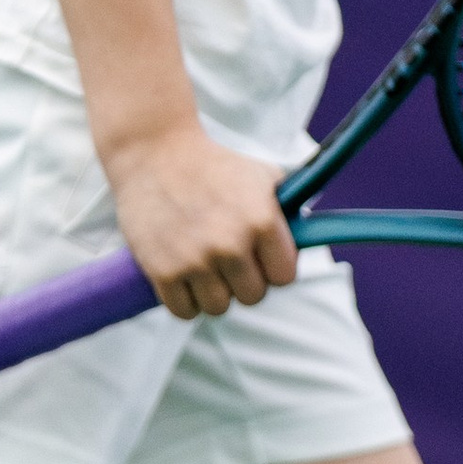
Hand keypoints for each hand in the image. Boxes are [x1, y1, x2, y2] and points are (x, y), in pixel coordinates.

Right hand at [106, 124, 297, 319]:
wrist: (153, 152)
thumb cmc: (213, 165)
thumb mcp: (262, 176)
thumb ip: (287, 210)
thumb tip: (309, 235)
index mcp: (262, 221)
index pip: (284, 277)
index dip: (272, 267)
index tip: (258, 256)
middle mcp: (231, 244)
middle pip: (253, 296)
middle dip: (243, 280)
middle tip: (227, 258)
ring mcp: (196, 260)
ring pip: (218, 308)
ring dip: (212, 292)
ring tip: (203, 265)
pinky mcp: (163, 272)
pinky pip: (184, 311)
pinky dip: (184, 299)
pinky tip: (182, 275)